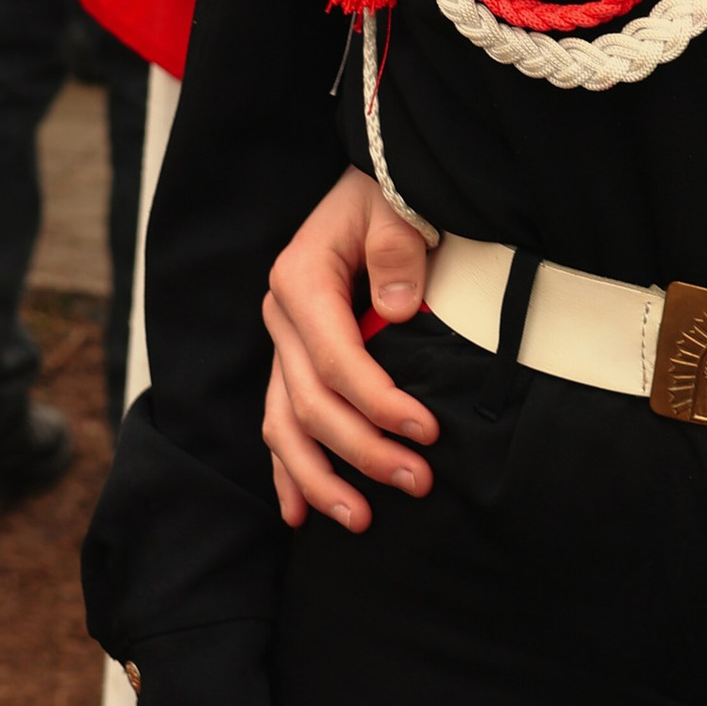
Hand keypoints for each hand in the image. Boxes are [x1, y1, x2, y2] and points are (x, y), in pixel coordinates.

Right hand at [260, 170, 435, 531]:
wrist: (371, 185)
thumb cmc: (388, 195)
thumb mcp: (396, 206)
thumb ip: (397, 249)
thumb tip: (398, 310)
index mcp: (301, 280)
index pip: (336, 360)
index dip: (379, 403)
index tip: (427, 433)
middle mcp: (281, 318)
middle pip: (311, 403)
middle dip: (362, 451)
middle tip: (418, 483)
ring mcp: (281, 343)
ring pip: (284, 426)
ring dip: (320, 478)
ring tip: (361, 520)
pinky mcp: (291, 361)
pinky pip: (279, 423)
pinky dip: (289, 471)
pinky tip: (300, 513)